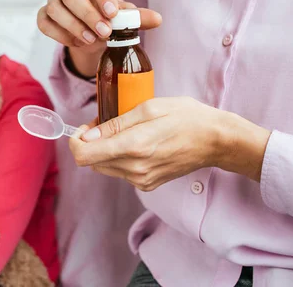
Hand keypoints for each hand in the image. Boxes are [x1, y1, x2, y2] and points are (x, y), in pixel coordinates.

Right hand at [37, 0, 161, 76]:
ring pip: (55, 9)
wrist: (91, 32)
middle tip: (105, 32)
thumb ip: (137, 16)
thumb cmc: (107, 17)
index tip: (113, 13)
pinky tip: (76, 42)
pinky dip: (59, 34)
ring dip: (73, 26)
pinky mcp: (44, 16)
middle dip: (87, 14)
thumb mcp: (123, 16)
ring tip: (91, 40)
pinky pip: (44, 23)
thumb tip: (157, 19)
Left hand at [70, 97, 270, 190]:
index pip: (84, 156)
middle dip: (92, 142)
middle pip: (92, 161)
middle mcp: (135, 168)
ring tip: (125, 130)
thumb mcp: (149, 108)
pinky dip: (120, 157)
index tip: (84, 128)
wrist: (216, 140)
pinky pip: (121, 172)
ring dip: (106, 150)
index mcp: (133, 147)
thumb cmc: (186, 117)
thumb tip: (87, 135)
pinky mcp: (148, 184)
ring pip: (105, 167)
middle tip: (107, 123)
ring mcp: (141, 180)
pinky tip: (137, 143)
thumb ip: (115, 123)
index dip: (76, 141)